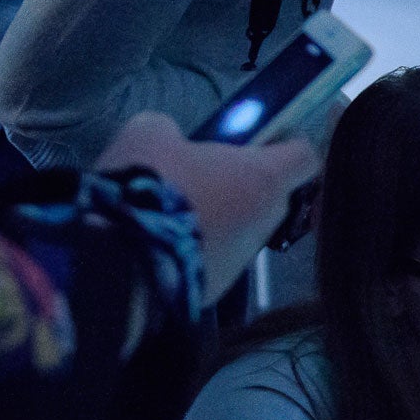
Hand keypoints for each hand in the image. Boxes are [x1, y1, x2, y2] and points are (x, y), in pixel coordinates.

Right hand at [95, 112, 316, 295]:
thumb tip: (170, 138)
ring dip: (220, 218)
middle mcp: (264, 221)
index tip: (265, 139)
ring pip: (243, 229)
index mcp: (262, 179)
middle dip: (246, 183)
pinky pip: (216, 259)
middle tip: (206, 174)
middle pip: (272, 195)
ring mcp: (243, 260)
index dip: (289, 144)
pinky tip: (163, 243)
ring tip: (175, 212)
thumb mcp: (148, 136)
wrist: (114, 262)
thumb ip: (170, 130)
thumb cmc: (145, 187)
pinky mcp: (216, 288)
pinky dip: (199, 249)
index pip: (305, 157)